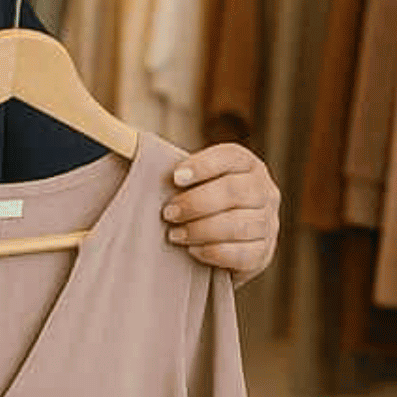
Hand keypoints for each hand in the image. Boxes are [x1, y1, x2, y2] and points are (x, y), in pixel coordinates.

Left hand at [162, 143, 279, 283]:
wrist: (222, 246)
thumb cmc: (199, 206)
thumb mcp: (193, 183)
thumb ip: (174, 170)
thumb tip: (127, 144)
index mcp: (247, 165)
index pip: (230, 157)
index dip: (203, 165)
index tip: (174, 177)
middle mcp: (265, 190)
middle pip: (234, 191)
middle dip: (196, 202)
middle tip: (168, 213)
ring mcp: (270, 222)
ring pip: (238, 224)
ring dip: (201, 230)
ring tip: (174, 235)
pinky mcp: (264, 252)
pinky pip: (242, 253)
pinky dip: (213, 252)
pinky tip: (192, 251)